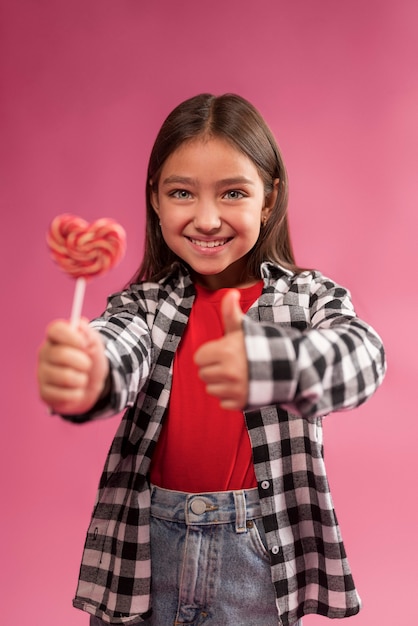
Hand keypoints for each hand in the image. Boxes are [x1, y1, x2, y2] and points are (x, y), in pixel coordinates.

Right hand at [37, 318, 108, 414]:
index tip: (84, 344)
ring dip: (82, 379)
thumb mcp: (95, 344)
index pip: (55, 330)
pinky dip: (77, 394)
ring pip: (65, 377)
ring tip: (82, 378)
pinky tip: (75, 391)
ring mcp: (42, 374)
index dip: (71, 336)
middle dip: (83, 361)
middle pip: (61, 354)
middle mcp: (44, 354)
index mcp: (55, 338)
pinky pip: (64, 395)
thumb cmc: (90, 360)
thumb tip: (80, 325)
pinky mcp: (44, 393)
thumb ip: (88, 334)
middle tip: (87, 364)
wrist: (92, 385)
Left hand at [194, 289, 247, 409]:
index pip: (199, 357)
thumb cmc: (259, 345)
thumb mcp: (244, 328)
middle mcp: (229, 372)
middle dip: (213, 369)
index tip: (222, 352)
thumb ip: (231, 312)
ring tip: (236, 375)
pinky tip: (242, 387)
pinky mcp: (241, 404)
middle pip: (203, 374)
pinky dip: (230, 398)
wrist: (287, 368)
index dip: (209, 354)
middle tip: (230, 363)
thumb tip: (230, 292)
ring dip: (220, 384)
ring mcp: (235, 390)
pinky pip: (222, 403)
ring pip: (211, 389)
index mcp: (225, 351)